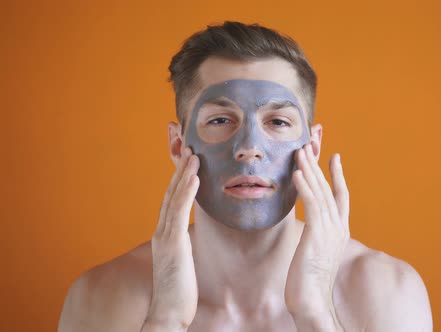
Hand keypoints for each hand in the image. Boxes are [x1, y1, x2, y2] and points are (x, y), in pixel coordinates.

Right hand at [142, 147, 199, 330]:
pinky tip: (194, 176)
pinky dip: (186, 192)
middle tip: (186, 143)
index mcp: (166, 234)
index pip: (173, 198)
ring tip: (194, 152)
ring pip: (174, 197)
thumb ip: (184, 244)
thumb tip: (192, 235)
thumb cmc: (179, 290)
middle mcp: (162, 231)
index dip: (179, 176)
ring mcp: (165, 236)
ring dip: (183, 173)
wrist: (168, 314)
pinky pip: (179, 212)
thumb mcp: (183, 261)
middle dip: (179, 167)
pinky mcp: (172, 244)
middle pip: (170, 191)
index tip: (187, 157)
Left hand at [285, 143, 349, 327]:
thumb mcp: (315, 255)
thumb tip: (308, 232)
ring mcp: (329, 230)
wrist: (312, 302)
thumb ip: (315, 238)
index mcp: (339, 231)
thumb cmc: (309, 283)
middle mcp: (338, 227)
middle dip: (319, 164)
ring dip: (310, 169)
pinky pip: (311, 204)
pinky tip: (296, 172)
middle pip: (330, 188)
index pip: (341, 196)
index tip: (333, 156)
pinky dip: (305, 186)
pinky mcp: (317, 234)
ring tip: (301, 150)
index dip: (337, 175)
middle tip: (311, 143)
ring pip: (320, 192)